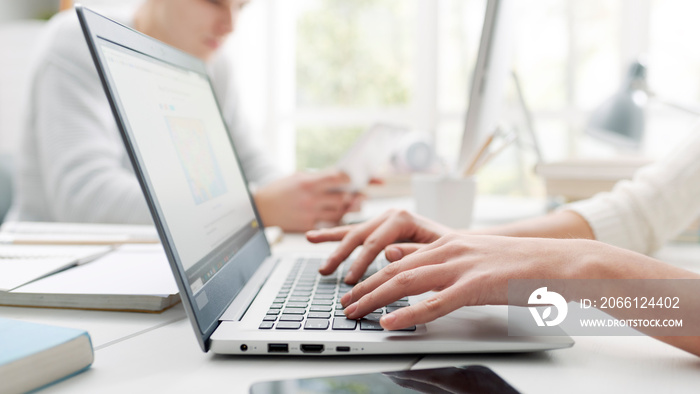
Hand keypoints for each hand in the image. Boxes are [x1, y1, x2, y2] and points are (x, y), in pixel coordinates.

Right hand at [253, 170, 353, 231]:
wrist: (260, 209)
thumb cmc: (280, 190)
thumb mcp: (298, 177)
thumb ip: (319, 177)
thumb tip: (342, 175)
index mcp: (308, 183)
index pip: (337, 178)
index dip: (350, 178)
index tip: (357, 178)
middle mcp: (310, 199)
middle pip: (343, 197)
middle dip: (355, 195)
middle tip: (362, 193)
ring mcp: (310, 214)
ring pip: (340, 212)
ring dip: (350, 208)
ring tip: (356, 204)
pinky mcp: (308, 226)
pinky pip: (330, 224)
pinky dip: (339, 219)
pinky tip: (343, 214)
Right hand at [306, 209, 452, 283]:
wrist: (460, 244)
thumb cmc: (451, 250)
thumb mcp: (438, 252)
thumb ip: (413, 251)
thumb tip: (387, 252)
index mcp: (403, 218)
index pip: (375, 243)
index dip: (361, 264)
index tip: (351, 283)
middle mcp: (390, 215)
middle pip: (359, 237)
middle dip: (342, 257)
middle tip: (329, 276)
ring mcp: (382, 220)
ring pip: (353, 234)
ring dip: (333, 247)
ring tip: (321, 264)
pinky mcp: (378, 228)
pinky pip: (352, 232)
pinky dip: (333, 235)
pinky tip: (314, 236)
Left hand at [340, 233, 596, 329]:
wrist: (560, 262)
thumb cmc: (519, 265)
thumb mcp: (473, 258)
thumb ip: (438, 260)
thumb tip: (400, 260)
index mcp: (448, 243)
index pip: (398, 258)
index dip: (370, 273)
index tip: (352, 287)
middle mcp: (450, 248)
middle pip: (394, 268)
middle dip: (364, 287)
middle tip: (344, 304)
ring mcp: (463, 265)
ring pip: (407, 281)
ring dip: (375, 298)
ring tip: (354, 313)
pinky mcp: (478, 284)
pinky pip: (436, 302)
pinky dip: (409, 313)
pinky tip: (391, 322)